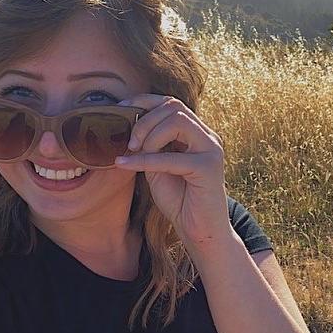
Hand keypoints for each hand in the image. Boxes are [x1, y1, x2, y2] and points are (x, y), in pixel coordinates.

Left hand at [115, 94, 233, 247]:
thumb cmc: (179, 199)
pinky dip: (144, 160)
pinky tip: (124, 164)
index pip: (172, 102)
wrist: (199, 231)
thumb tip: (126, 126)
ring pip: (178, 121)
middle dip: (145, 120)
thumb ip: (148, 145)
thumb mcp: (157, 165)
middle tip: (129, 142)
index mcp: (196, 133)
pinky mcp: (208, 168)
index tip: (121, 108)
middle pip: (174, 107)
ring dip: (149, 135)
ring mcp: (211, 150)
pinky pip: (171, 157)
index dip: (145, 101)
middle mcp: (207, 136)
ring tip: (134, 152)